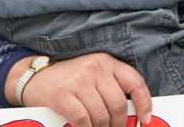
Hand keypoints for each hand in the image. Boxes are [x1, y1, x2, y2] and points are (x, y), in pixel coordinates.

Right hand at [6, 53, 151, 126]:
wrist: (38, 76)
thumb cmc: (71, 78)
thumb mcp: (94, 75)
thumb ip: (111, 88)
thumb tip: (131, 114)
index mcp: (107, 62)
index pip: (134, 82)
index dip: (144, 103)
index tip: (145, 120)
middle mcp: (95, 68)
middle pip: (118, 104)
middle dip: (119, 124)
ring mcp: (79, 81)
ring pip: (101, 115)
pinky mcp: (62, 95)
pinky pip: (82, 120)